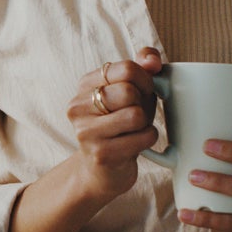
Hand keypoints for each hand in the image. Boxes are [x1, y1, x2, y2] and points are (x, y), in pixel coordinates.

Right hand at [67, 47, 163, 203]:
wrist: (104, 171)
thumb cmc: (122, 125)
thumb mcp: (133, 92)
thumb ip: (144, 67)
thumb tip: (153, 60)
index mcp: (85, 84)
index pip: (126, 68)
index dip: (145, 80)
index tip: (143, 92)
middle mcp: (78, 106)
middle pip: (128, 91)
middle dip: (143, 104)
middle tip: (137, 115)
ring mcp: (85, 131)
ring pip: (135, 115)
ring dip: (145, 124)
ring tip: (134, 130)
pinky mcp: (100, 154)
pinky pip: (142, 137)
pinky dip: (148, 139)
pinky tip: (136, 144)